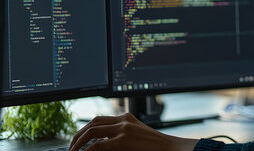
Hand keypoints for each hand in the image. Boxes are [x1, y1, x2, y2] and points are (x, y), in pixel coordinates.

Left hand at [68, 113, 198, 150]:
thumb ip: (120, 136)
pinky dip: (87, 150)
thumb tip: (99, 145)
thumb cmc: (155, 147)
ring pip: (92, 131)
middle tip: (71, 148)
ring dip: (78, 142)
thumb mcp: (137, 137)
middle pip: (92, 123)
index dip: (85, 129)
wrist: (171, 148)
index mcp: (127, 118)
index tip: (78, 141)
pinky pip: (98, 144)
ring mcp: (123, 129)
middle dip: (77, 135)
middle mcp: (123, 120)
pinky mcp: (123, 140)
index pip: (99, 119)